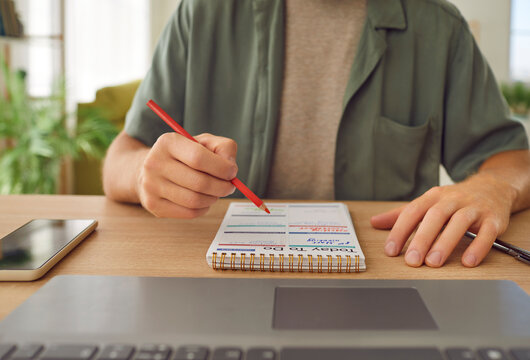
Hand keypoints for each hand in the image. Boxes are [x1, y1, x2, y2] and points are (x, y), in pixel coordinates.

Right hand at [136, 132, 237, 218]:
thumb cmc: (185, 155)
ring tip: (215, 192)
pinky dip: (203, 208)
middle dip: (222, 187)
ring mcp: (151, 185)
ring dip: (213, 198)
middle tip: (229, 186)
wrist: (153, 170)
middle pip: (199, 182)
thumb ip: (223, 148)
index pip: (198, 158)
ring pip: (195, 200)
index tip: (232, 172)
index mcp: (168, 142)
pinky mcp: (153, 204)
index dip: (221, 167)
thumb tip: (230, 167)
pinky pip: (188, 212)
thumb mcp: (204, 142)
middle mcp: (155, 163)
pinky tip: (203, 200)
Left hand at [370, 174, 515, 266]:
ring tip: (433, 263)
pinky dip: (478, 247)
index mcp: (433, 197)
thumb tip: (374, 222)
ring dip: (445, 243)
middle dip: (422, 239)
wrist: (494, 187)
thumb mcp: (427, 202)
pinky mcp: (494, 219)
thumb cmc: (454, 200)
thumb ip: (401, 214)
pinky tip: (467, 262)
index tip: (390, 250)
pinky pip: (487, 233)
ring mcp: (474, 208)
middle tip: (412, 260)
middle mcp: (452, 200)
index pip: (412, 212)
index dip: (400, 230)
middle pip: (435, 217)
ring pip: (459, 223)